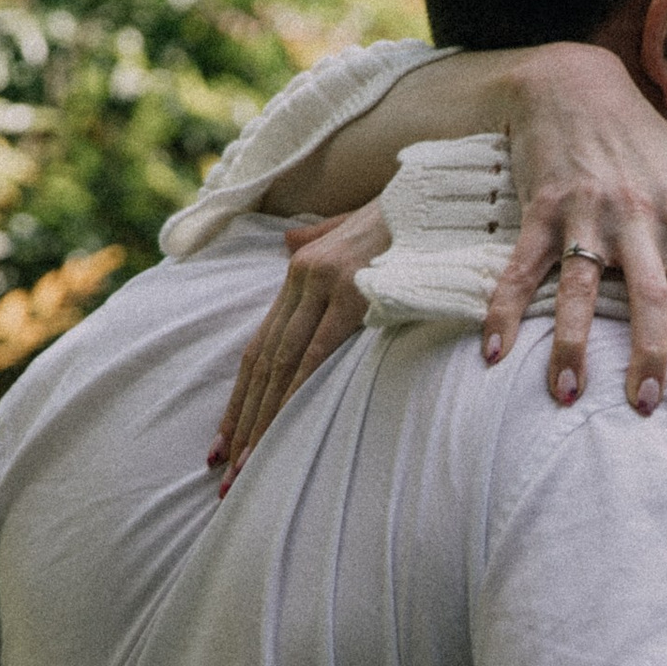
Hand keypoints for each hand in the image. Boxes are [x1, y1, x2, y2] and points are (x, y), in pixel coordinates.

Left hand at [212, 206, 390, 484]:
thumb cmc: (410, 217)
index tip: (224, 445)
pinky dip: (294, 393)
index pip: (260, 347)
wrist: (442, 190)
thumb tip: (291, 242)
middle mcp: (303, 276)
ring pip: (279, 364)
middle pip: (261, 363)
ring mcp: (324, 282)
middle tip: (226, 475)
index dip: (239, 399)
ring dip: (260, 420)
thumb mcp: (355, 226)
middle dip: (242, 423)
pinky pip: (315, 354)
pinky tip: (280, 427)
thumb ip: (320, 238)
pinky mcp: (352, 290)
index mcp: (301, 269)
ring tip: (246, 467)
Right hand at [483, 46, 666, 414]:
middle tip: (648, 409)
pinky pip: (520, 268)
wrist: (575, 86)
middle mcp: (641, 220)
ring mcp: (588, 217)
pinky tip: (493, 355)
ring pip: (580, 289)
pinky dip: (503, 310)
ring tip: (566, 395)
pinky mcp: (541, 211)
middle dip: (651, 355)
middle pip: (652, 298)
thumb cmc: (648, 143)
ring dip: (570, 344)